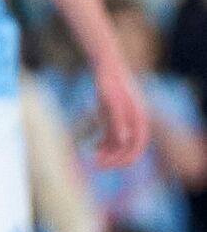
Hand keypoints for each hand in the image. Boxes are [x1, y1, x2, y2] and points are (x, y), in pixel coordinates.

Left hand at [91, 59, 154, 175]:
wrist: (106, 66)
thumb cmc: (109, 83)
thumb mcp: (111, 102)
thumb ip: (117, 121)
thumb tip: (123, 142)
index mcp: (139, 120)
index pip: (137, 147)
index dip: (124, 159)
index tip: (108, 165)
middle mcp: (135, 122)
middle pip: (128, 148)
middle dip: (114, 159)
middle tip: (96, 166)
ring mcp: (126, 120)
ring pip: (120, 144)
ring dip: (108, 154)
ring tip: (93, 160)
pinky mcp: (116, 117)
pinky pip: (113, 136)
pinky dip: (105, 144)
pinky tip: (94, 149)